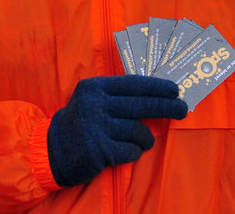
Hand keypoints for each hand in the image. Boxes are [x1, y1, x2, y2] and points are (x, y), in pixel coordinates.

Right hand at [47, 75, 187, 186]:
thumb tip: (156, 95)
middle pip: (141, 105)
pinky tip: (127, 149)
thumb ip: (116, 95)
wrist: (52, 150)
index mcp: (95, 88)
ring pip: (138, 131)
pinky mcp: (100, 151)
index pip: (133, 84)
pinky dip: (134, 151)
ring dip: (145, 137)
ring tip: (141, 139)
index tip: (175, 90)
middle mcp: (95, 105)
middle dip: (166, 107)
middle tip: (183, 109)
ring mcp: (97, 129)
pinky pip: (131, 150)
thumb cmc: (80, 121)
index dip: (157, 87)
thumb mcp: (92, 99)